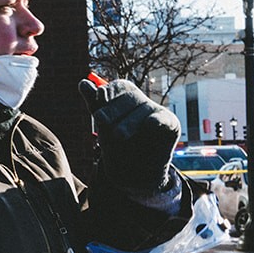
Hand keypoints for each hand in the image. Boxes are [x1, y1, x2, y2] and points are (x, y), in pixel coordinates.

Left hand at [79, 77, 180, 193]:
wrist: (133, 170)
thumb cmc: (116, 144)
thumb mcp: (103, 124)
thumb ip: (95, 103)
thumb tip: (83, 82)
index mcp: (125, 97)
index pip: (119, 87)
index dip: (108, 91)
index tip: (98, 97)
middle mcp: (142, 101)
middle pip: (129, 97)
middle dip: (113, 109)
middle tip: (101, 119)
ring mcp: (156, 111)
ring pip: (142, 110)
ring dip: (129, 122)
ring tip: (118, 135)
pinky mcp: (170, 124)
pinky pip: (164, 119)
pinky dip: (157, 121)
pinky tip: (150, 124)